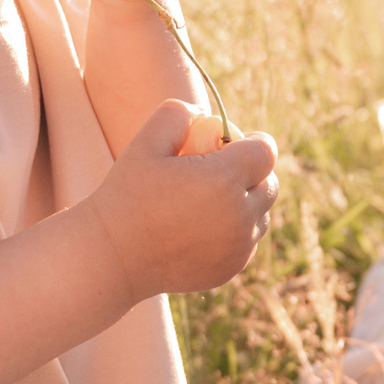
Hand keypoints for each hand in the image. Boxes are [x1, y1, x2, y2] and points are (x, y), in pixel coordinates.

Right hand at [87, 101, 276, 298]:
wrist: (113, 256)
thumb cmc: (127, 195)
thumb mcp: (145, 142)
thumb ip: (177, 114)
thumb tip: (204, 113)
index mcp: (224, 180)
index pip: (265, 151)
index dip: (254, 142)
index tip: (234, 143)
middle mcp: (240, 217)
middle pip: (270, 185)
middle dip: (253, 172)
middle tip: (221, 170)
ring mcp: (238, 248)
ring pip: (261, 216)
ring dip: (246, 203)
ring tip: (210, 199)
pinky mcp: (231, 270)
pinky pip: (247, 242)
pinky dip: (235, 232)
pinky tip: (202, 226)